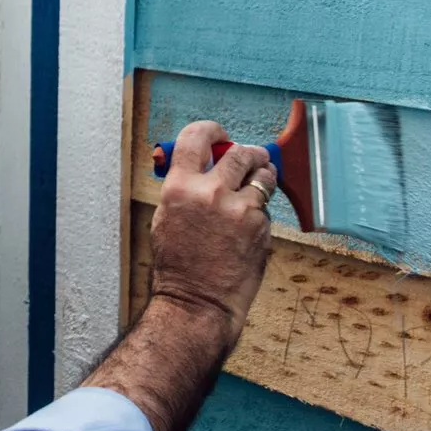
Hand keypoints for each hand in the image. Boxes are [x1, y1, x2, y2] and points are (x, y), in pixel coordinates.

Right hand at [147, 121, 275, 340]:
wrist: (197, 301)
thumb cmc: (178, 264)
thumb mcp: (166, 217)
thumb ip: (184, 187)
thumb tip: (201, 165)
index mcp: (180, 187)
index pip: (196, 138)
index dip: (210, 129)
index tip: (219, 133)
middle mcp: (210, 192)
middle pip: (239, 151)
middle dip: (248, 152)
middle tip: (250, 157)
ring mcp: (239, 210)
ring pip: (262, 176)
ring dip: (262, 176)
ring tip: (257, 184)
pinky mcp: (260, 227)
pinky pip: (264, 207)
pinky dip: (260, 211)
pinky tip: (248, 228)